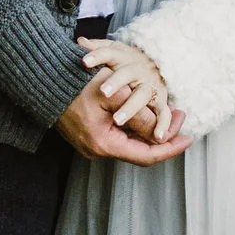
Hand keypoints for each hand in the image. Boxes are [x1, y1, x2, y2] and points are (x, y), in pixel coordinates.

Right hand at [58, 64, 190, 164]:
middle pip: (140, 150)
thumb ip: (141, 117)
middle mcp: (97, 150)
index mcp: (103, 144)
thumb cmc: (78, 83)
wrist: (45, 79)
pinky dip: (136, 125)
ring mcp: (91, 144)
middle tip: (181, 114)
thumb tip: (164, 134)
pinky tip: (147, 111)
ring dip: (150, 128)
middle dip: (164, 135)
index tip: (190, 137)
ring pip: (130, 142)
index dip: (171, 148)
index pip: (146, 155)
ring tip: (168, 109)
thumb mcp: (115, 95)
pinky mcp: (88, 135)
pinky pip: (119, 135)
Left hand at [80, 35, 176, 134]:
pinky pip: (163, 112)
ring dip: (130, 107)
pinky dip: (162, 123)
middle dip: (115, 82)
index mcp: (123, 57)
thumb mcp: (112, 50)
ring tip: (117, 120)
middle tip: (103, 91)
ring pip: (142, 95)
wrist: (155, 64)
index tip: (84, 61)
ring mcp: (150, 84)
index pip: (108, 53)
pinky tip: (158, 136)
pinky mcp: (160, 99)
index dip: (97, 55)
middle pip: (126, 74)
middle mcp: (138, 70)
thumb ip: (96, 48)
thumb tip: (81, 41)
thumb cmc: (126, 61)